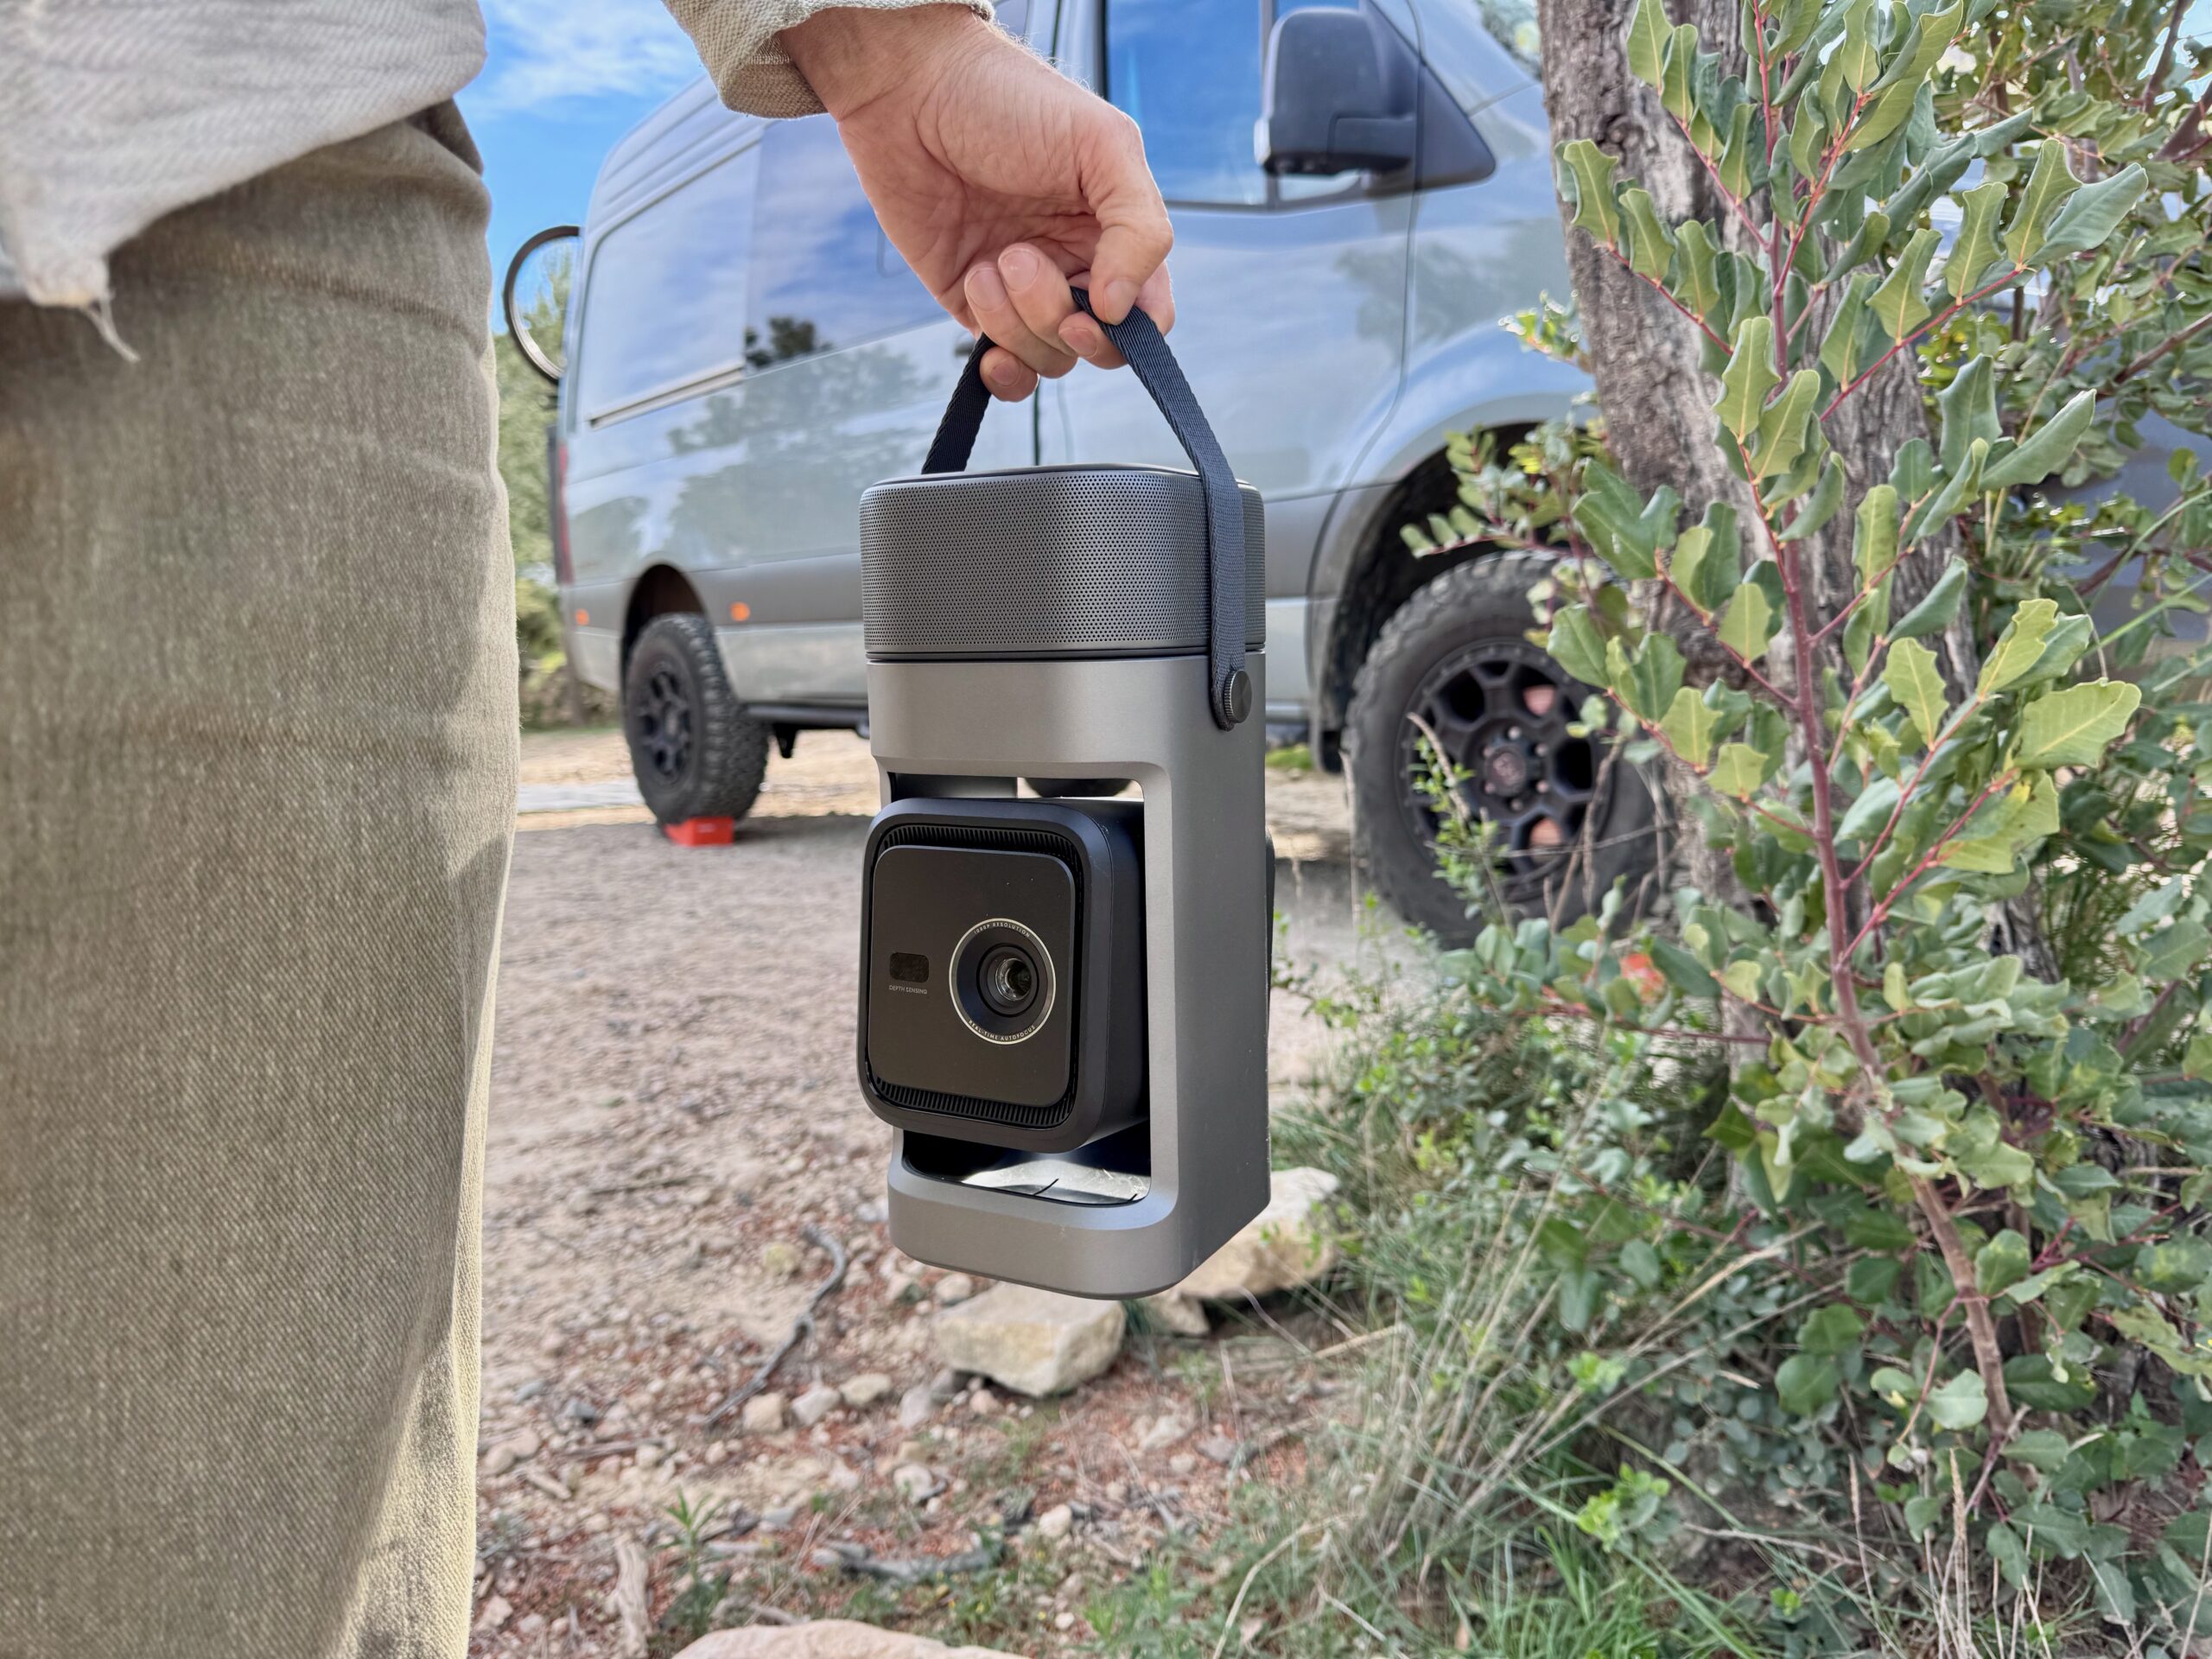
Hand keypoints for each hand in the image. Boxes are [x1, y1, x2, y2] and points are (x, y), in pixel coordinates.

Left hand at [781, 4, 1174, 401]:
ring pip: (1049, 357)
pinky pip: (1005, 367)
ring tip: (988, 260)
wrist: (910, 91)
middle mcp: (1075, 266)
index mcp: (1116, 233)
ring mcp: (1024, 291)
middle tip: (1022, 262)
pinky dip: (1002, 367)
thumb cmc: (1009, 101)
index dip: (1130, 329)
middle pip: (1098, 347)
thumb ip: (1139, 227)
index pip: (1150, 314)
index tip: (1095, 305)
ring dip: (1017, 321)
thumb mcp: (1103, 146)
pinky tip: (985, 335)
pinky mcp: (974, 304)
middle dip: (1062, 322)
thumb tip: (1121, 309)